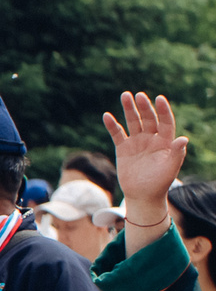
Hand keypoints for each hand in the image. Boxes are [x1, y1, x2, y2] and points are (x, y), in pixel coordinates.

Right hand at [105, 91, 189, 232]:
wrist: (143, 195)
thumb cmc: (160, 182)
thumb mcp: (170, 168)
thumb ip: (176, 153)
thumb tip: (183, 139)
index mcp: (165, 141)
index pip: (165, 121)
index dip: (163, 110)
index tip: (159, 99)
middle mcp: (151, 138)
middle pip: (148, 118)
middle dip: (144, 106)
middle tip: (139, 95)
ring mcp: (137, 142)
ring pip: (133, 122)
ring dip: (129, 109)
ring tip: (125, 95)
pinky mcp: (123, 148)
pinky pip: (117, 134)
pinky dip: (112, 125)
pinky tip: (107, 116)